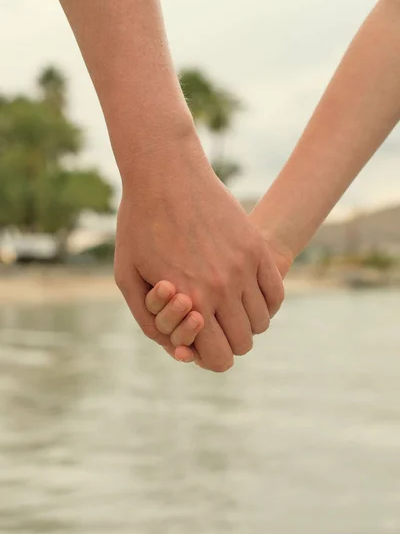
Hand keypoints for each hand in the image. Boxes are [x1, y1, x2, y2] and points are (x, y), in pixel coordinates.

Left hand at [114, 132, 283, 371]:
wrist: (165, 174)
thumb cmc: (139, 226)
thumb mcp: (128, 277)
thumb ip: (148, 320)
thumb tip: (177, 348)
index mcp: (190, 300)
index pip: (219, 357)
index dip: (211, 358)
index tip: (202, 344)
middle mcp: (222, 288)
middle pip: (244, 343)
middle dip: (227, 342)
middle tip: (214, 326)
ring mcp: (244, 267)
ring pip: (262, 321)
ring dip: (247, 323)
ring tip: (229, 308)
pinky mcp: (257, 248)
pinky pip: (276, 293)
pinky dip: (266, 302)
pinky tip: (247, 292)